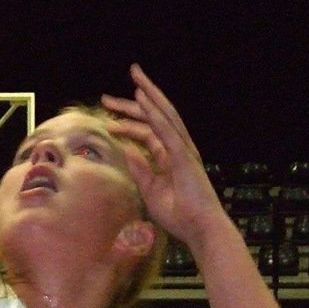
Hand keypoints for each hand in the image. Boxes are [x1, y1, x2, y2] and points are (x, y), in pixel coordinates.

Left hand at [101, 63, 225, 253]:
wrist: (201, 230)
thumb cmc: (180, 216)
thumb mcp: (151, 191)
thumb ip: (140, 170)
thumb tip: (126, 151)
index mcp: (170, 156)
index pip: (147, 131)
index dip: (128, 121)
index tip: (107, 116)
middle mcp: (178, 148)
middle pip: (156, 116)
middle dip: (136, 101)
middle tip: (108, 95)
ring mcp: (182, 150)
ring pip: (164, 115)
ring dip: (147, 96)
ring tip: (133, 78)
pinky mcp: (184, 157)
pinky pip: (166, 130)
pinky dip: (154, 114)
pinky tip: (142, 100)